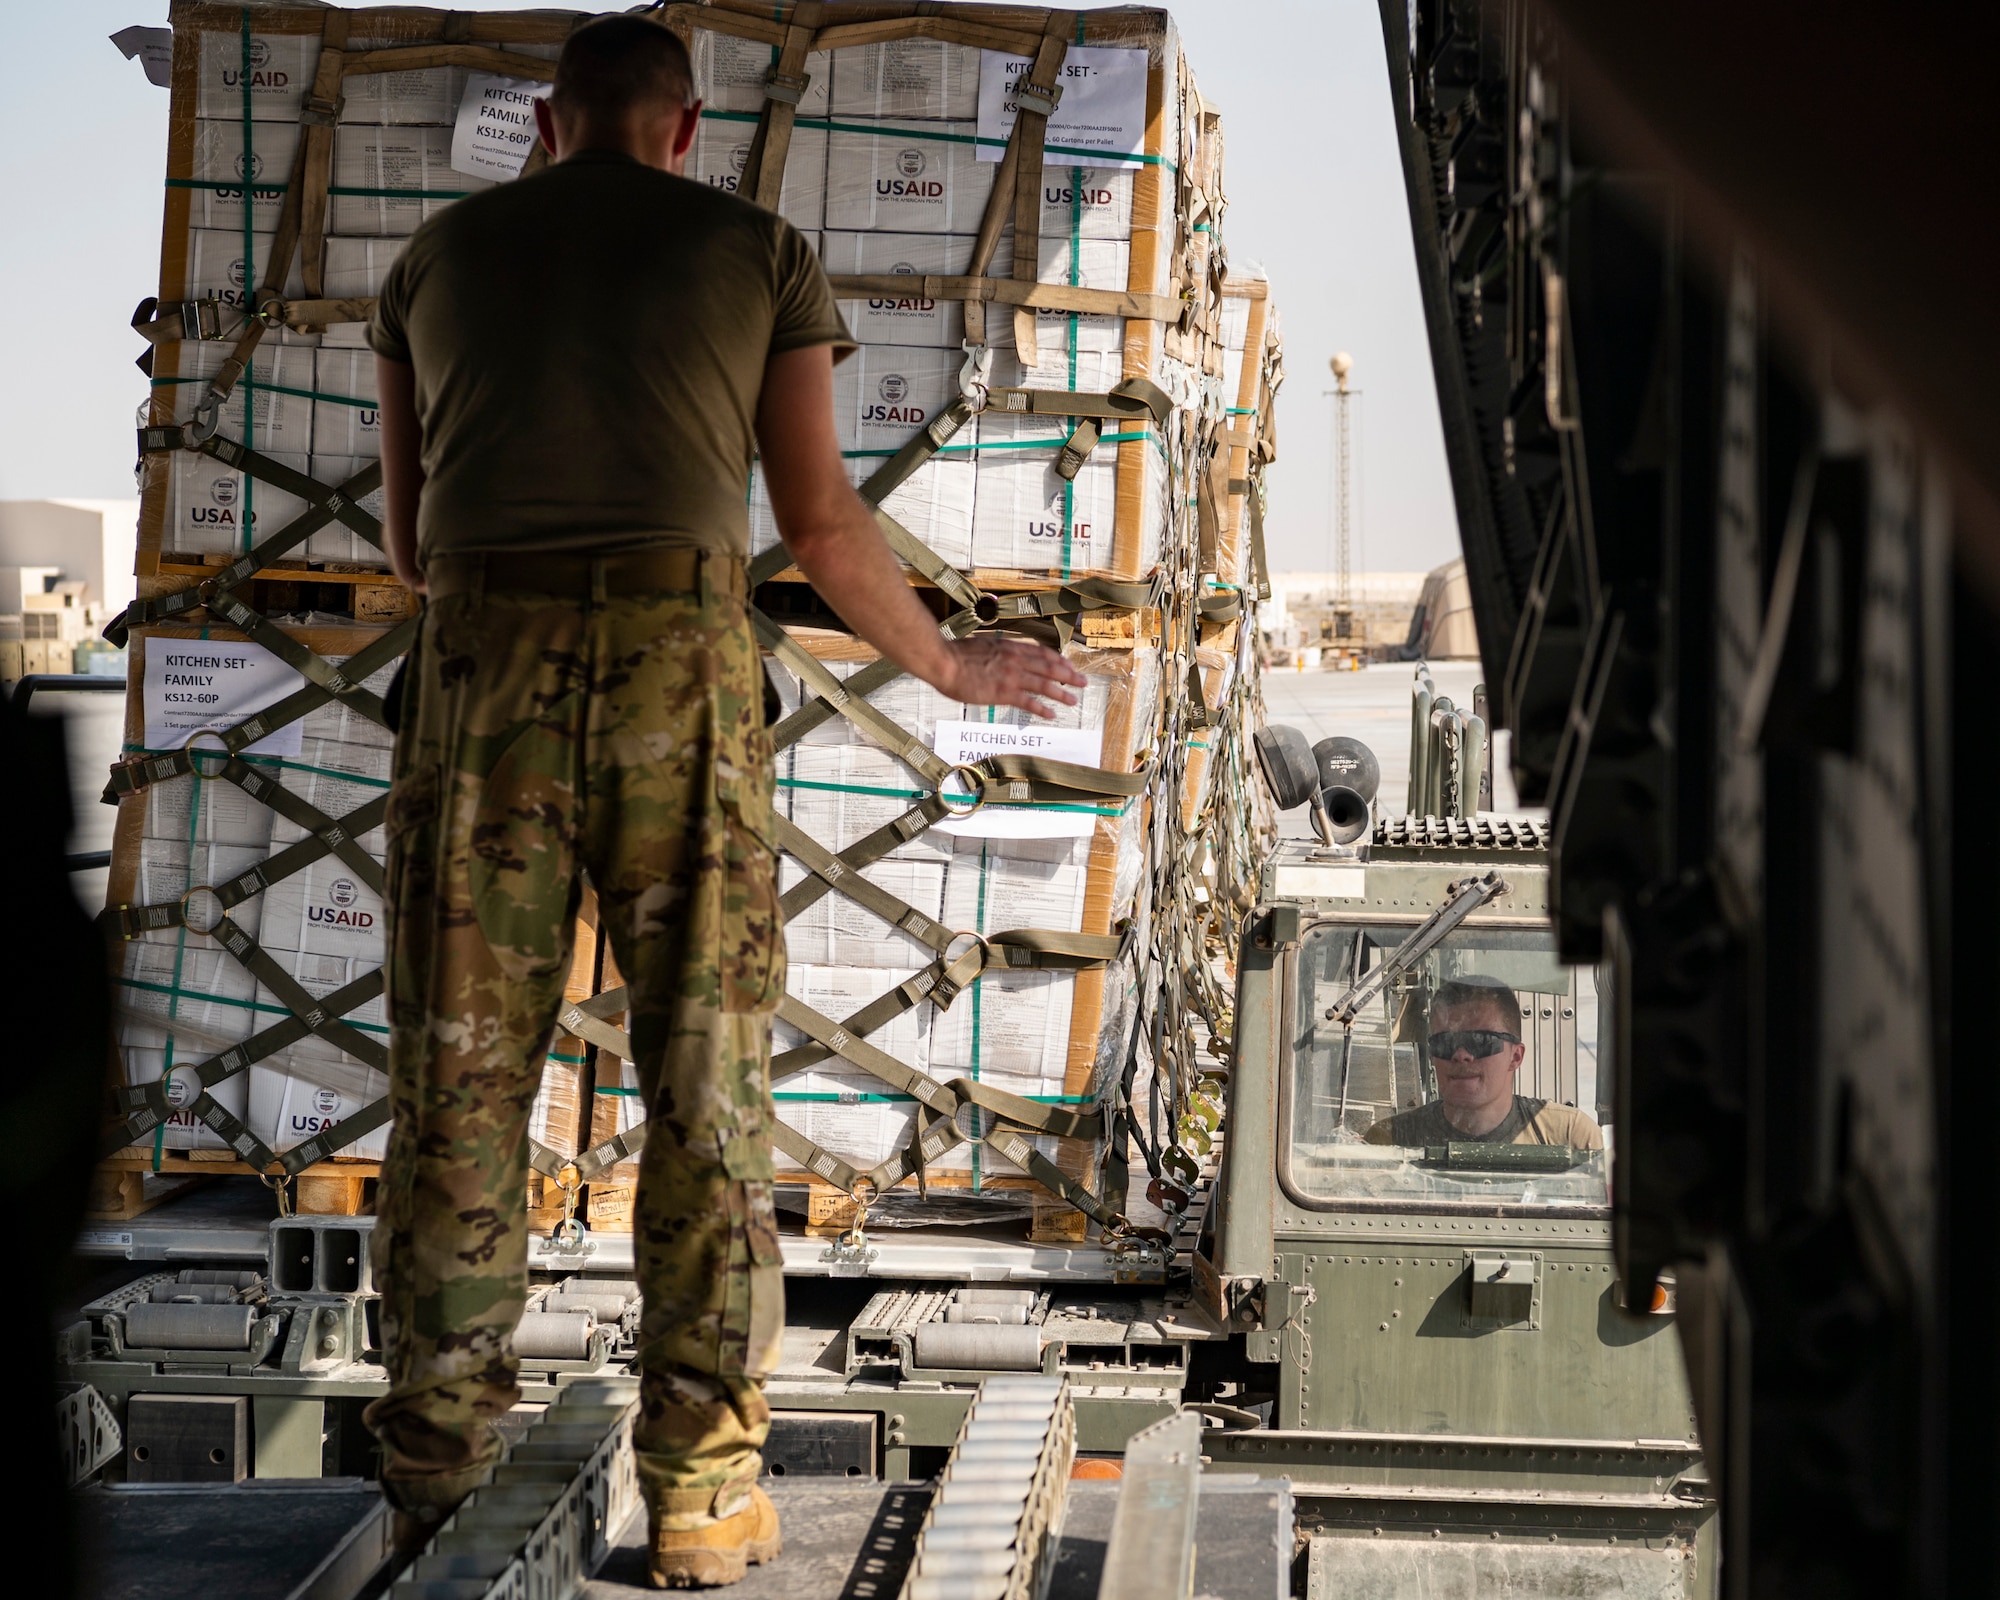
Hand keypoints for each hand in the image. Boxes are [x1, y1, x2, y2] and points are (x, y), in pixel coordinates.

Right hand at [939, 634, 1085, 719]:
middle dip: (1068, 675)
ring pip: (1044, 684)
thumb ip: (997, 651)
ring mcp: (1011, 676)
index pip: (1041, 652)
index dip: (1058, 660)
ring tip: (1073, 700)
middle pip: (1049, 667)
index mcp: (1010, 647)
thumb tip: (1001, 655)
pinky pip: (1029, 702)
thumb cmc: (956, 654)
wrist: (944, 661)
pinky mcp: (1003, 692)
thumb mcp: (983, 645)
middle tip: (1082, 682)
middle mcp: (1015, 660)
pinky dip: (1042, 708)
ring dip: (1062, 693)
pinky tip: (1052, 714)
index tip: (1068, 665)